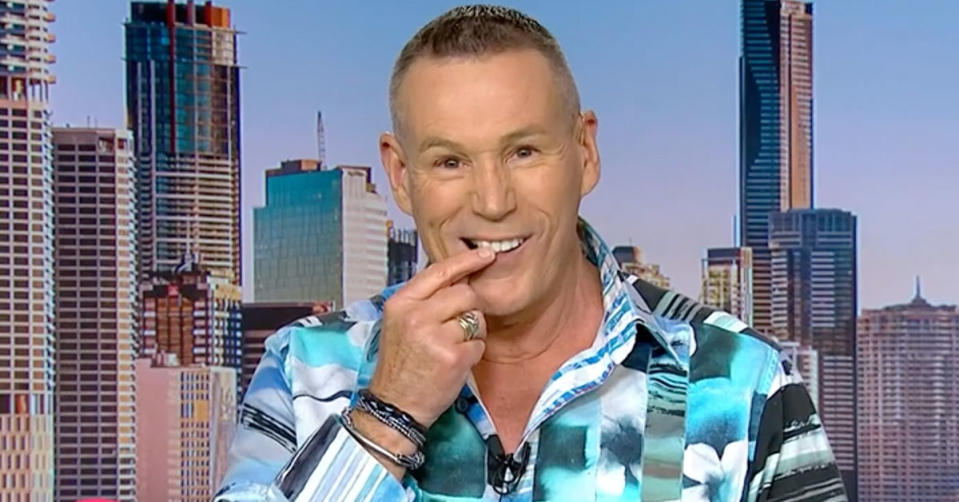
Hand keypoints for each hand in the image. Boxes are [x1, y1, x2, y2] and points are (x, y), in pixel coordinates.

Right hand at [369, 247, 495, 427]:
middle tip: (459, 327)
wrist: (395, 406)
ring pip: (476, 318)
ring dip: (473, 332)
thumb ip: (424, 300)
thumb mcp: (400, 324)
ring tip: (453, 347)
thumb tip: (458, 277)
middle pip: (465, 293)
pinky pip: (479, 344)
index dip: (466, 261)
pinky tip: (455, 363)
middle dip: (470, 308)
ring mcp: (435, 336)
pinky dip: (473, 354)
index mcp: (401, 303)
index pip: (439, 271)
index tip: (485, 256)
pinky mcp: (453, 357)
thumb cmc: (401, 365)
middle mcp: (416, 316)